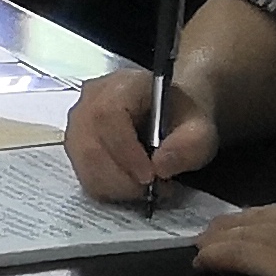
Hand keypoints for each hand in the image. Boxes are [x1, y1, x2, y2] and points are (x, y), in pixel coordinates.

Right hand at [64, 67, 222, 202]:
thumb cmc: (182, 117)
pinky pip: (83, 175)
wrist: (169, 113)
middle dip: (121, 178)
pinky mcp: (75, 145)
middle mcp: (89, 101)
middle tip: (152, 190)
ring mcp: (77, 123)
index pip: (107, 116)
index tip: (151, 176)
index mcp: (120, 85)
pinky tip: (130, 185)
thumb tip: (160, 167)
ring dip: (115, 186)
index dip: (125, 151)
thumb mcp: (200, 129)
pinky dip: (107, 189)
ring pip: (83, 164)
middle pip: (88, 145)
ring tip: (145, 188)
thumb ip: (188, 145)